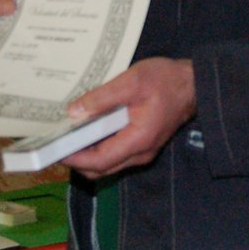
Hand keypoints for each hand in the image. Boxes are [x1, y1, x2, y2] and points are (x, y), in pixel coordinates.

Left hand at [62, 58, 195, 178]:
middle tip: (57, 141)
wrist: (194, 83)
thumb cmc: (165, 80)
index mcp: (138, 140)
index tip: (54, 150)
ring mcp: (142, 151)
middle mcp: (140, 153)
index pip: (100, 161)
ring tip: (70, 134)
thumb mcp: (132, 81)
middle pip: (101, 169)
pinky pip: (116, 154)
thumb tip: (74, 111)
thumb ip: (102, 98)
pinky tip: (90, 129)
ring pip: (108, 164)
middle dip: (77, 160)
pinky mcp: (142, 144)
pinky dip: (99, 147)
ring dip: (87, 155)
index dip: (75, 159)